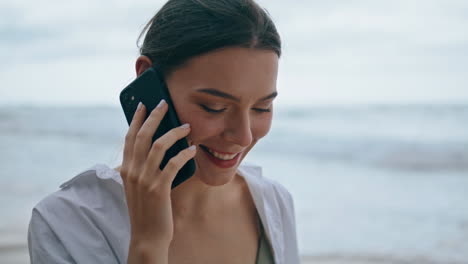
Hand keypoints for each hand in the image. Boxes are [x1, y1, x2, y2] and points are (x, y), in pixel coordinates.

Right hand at [120, 100, 195, 261]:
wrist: (146, 235)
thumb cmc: (146, 209)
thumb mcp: (137, 186)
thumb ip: (140, 168)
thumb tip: (154, 148)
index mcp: (126, 169)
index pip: (129, 138)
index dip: (137, 119)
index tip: (144, 104)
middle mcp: (132, 171)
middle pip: (142, 136)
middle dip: (154, 117)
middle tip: (165, 103)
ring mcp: (145, 179)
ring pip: (158, 146)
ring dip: (174, 133)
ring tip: (186, 126)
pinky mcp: (159, 188)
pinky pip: (173, 164)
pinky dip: (184, 154)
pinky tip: (192, 150)